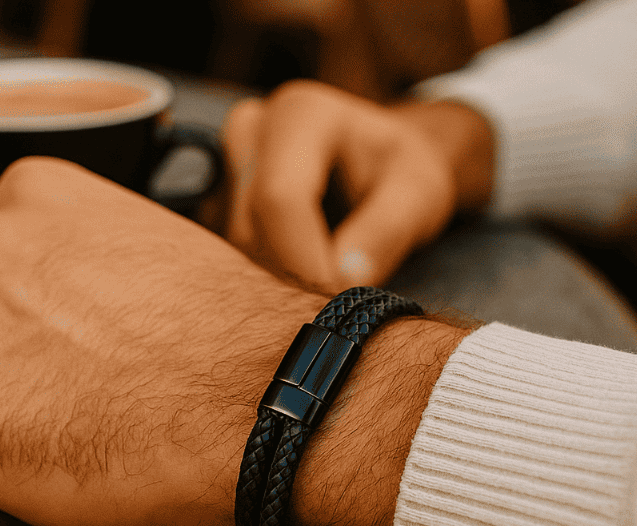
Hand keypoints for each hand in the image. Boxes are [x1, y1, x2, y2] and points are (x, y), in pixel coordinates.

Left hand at [0, 156, 327, 525]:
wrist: (269, 402)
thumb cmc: (236, 344)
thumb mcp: (151, 261)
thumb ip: (83, 268)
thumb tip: (62, 316)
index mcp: (32, 196)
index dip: (29, 333)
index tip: (76, 360)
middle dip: (0, 371)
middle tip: (81, 401)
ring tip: (74, 433)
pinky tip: (51, 468)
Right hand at [206, 80, 493, 294]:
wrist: (381, 163)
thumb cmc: (403, 174)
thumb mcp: (419, 195)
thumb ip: (386, 233)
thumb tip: (345, 280)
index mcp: (301, 115)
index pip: (280, 198)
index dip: (304, 261)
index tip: (338, 298)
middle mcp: (250, 130)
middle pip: (251, 228)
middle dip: (294, 276)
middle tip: (339, 301)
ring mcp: (226, 165)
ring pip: (236, 249)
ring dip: (281, 280)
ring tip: (329, 284)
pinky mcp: (217, 200)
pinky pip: (232, 255)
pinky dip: (269, 277)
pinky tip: (303, 277)